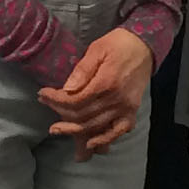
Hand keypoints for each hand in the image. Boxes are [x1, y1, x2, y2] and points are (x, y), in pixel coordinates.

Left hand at [38, 27, 153, 158]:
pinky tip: (90, 144)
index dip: (56, 100)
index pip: (75, 100)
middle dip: (60, 113)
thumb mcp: (97, 49)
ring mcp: (125, 108)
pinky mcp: (132, 112)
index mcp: (106, 82)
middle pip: (82, 115)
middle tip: (46, 106)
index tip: (43, 94)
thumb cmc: (119, 44)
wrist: (145, 46)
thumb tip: (67, 89)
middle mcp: (116, 99)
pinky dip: (104, 139)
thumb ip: (82, 70)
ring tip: (57, 129)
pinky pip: (117, 131)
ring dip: (74, 130)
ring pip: (95, 126)